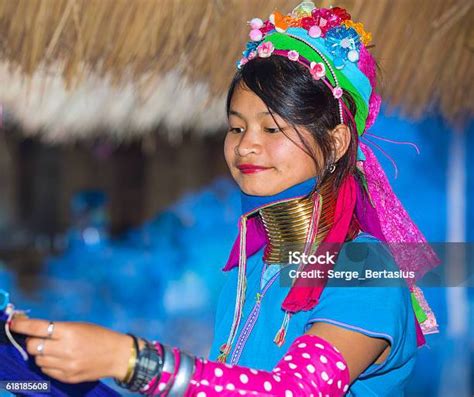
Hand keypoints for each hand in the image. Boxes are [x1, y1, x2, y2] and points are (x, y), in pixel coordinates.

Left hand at [10, 318, 133, 383]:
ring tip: (53, 350)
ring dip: (41, 354)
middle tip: (39, 338)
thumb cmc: (99, 336)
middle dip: (32, 341)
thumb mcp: (80, 326)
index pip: (38, 328)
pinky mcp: (67, 376)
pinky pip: (47, 371)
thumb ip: (59, 329)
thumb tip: (36, 330)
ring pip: (38, 360)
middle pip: (33, 346)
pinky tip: (59, 359)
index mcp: (70, 332)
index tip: (14, 324)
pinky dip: (48, 364)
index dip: (23, 326)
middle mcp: (66, 349)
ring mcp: (66, 365)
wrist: (117, 355)